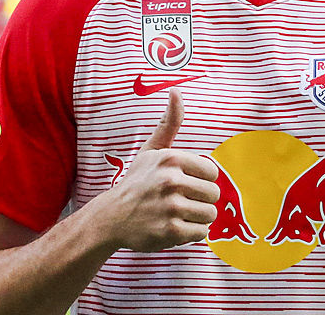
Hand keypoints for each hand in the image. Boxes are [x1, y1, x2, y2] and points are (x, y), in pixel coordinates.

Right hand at [97, 88, 220, 251]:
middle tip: (180, 201)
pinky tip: (174, 227)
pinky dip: (192, 233)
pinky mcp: (170, 231)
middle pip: (214, 194)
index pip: (212, 172)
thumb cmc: (137, 182)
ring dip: (197, 217)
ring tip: (178, 214)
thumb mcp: (151, 150)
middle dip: (200, 200)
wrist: (111, 217)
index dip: (201, 179)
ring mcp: (171, 207)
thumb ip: (169, 122)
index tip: (184, 183)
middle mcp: (171, 181)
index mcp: (171, 159)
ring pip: (210, 214)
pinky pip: (202, 233)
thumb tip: (176, 90)